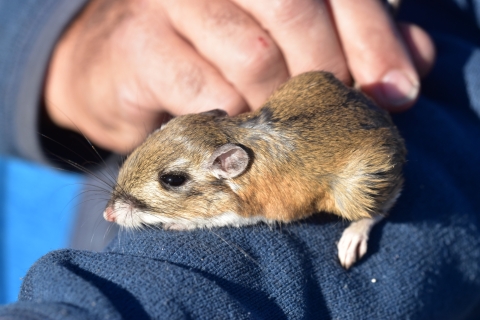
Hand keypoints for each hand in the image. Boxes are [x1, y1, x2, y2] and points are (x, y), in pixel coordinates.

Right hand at [45, 0, 434, 153]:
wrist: (119, 72)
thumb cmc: (208, 56)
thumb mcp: (281, 45)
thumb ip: (346, 44)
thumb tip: (411, 65)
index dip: (373, 35)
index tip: (398, 91)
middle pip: (294, 7)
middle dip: (330, 69)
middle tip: (340, 117)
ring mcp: (170, 1)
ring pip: (254, 55)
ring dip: (278, 104)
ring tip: (279, 125)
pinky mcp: (140, 46)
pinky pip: (209, 91)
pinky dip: (234, 119)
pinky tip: (235, 128)